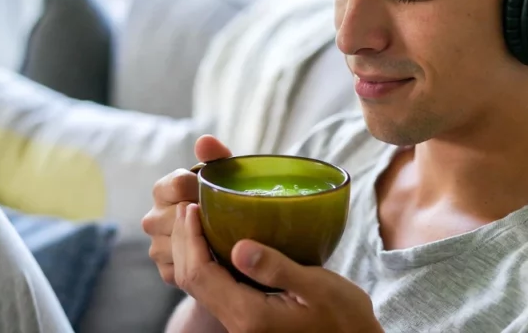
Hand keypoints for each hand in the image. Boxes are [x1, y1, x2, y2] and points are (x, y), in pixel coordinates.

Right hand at [142, 135, 232, 284]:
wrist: (228, 240)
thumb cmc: (224, 201)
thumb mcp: (224, 176)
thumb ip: (215, 156)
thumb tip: (205, 141)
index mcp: (162, 190)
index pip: (176, 185)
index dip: (201, 189)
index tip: (219, 193)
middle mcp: (152, 219)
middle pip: (176, 217)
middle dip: (204, 216)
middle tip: (228, 218)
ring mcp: (156, 247)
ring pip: (179, 244)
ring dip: (203, 241)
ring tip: (227, 237)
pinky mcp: (166, 271)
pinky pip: (184, 269)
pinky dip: (202, 263)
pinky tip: (218, 257)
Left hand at [172, 202, 382, 332]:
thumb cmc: (343, 318)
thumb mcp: (318, 286)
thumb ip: (277, 268)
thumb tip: (238, 246)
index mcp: (250, 315)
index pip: (200, 275)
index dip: (190, 239)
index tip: (192, 207)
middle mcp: (238, 324)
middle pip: (191, 281)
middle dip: (184, 242)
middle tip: (188, 206)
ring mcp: (240, 325)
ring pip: (199, 287)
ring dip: (191, 252)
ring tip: (196, 219)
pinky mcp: (247, 321)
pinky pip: (214, 291)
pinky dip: (206, 263)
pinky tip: (215, 242)